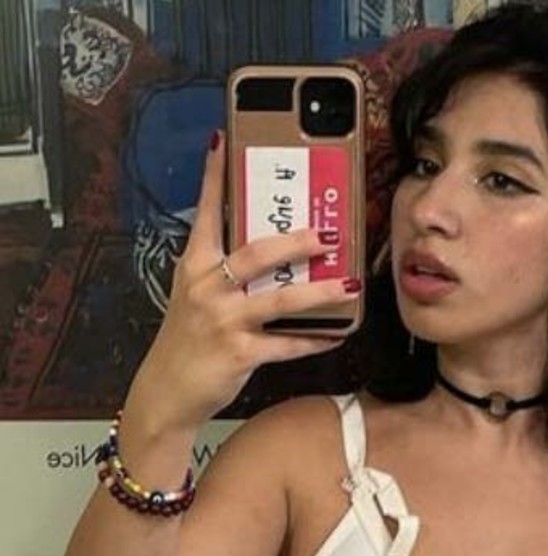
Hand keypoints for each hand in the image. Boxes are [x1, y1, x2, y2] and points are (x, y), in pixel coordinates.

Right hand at [129, 132, 359, 428]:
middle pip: (256, 254)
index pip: (206, 212)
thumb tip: (268, 249)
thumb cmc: (188, 340)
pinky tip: (336, 334)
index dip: (214, 177)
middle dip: (295, 242)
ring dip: (318, 292)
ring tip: (348, 285)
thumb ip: (223, 271)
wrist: (168, 391)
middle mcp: (207, 287)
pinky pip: (286, 345)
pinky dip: (314, 340)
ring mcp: (223, 321)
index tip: (224, 140)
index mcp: (195, 265)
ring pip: (279, 301)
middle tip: (327, 234)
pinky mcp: (239, 353)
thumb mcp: (196, 296)